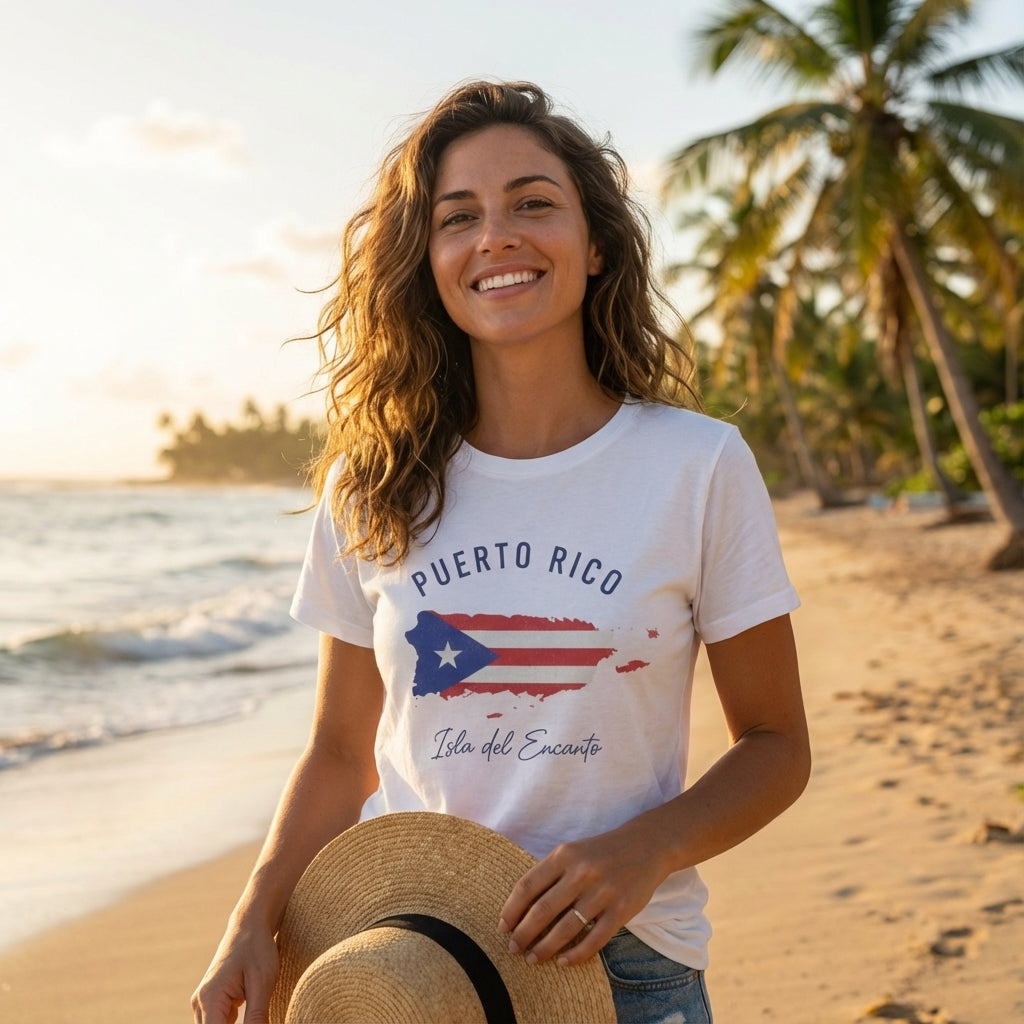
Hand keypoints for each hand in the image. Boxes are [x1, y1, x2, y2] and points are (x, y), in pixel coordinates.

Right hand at [191, 921, 279, 1023]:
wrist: (250, 925)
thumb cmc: (257, 949)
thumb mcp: (262, 983)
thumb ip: (257, 1017)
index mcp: (210, 999)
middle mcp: (200, 1003)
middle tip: (258, 1019)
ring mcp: (204, 1003)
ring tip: (256, 1016)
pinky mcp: (213, 1002)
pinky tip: (251, 1018)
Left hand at [498, 824, 666, 966]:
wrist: (646, 845)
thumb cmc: (600, 852)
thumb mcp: (572, 852)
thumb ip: (549, 874)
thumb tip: (520, 908)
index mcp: (564, 855)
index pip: (527, 886)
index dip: (511, 910)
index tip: (502, 927)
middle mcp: (581, 872)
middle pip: (542, 910)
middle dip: (523, 934)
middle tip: (513, 949)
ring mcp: (602, 892)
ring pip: (566, 928)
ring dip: (545, 948)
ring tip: (532, 959)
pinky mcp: (621, 910)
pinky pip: (594, 939)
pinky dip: (576, 954)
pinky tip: (563, 962)